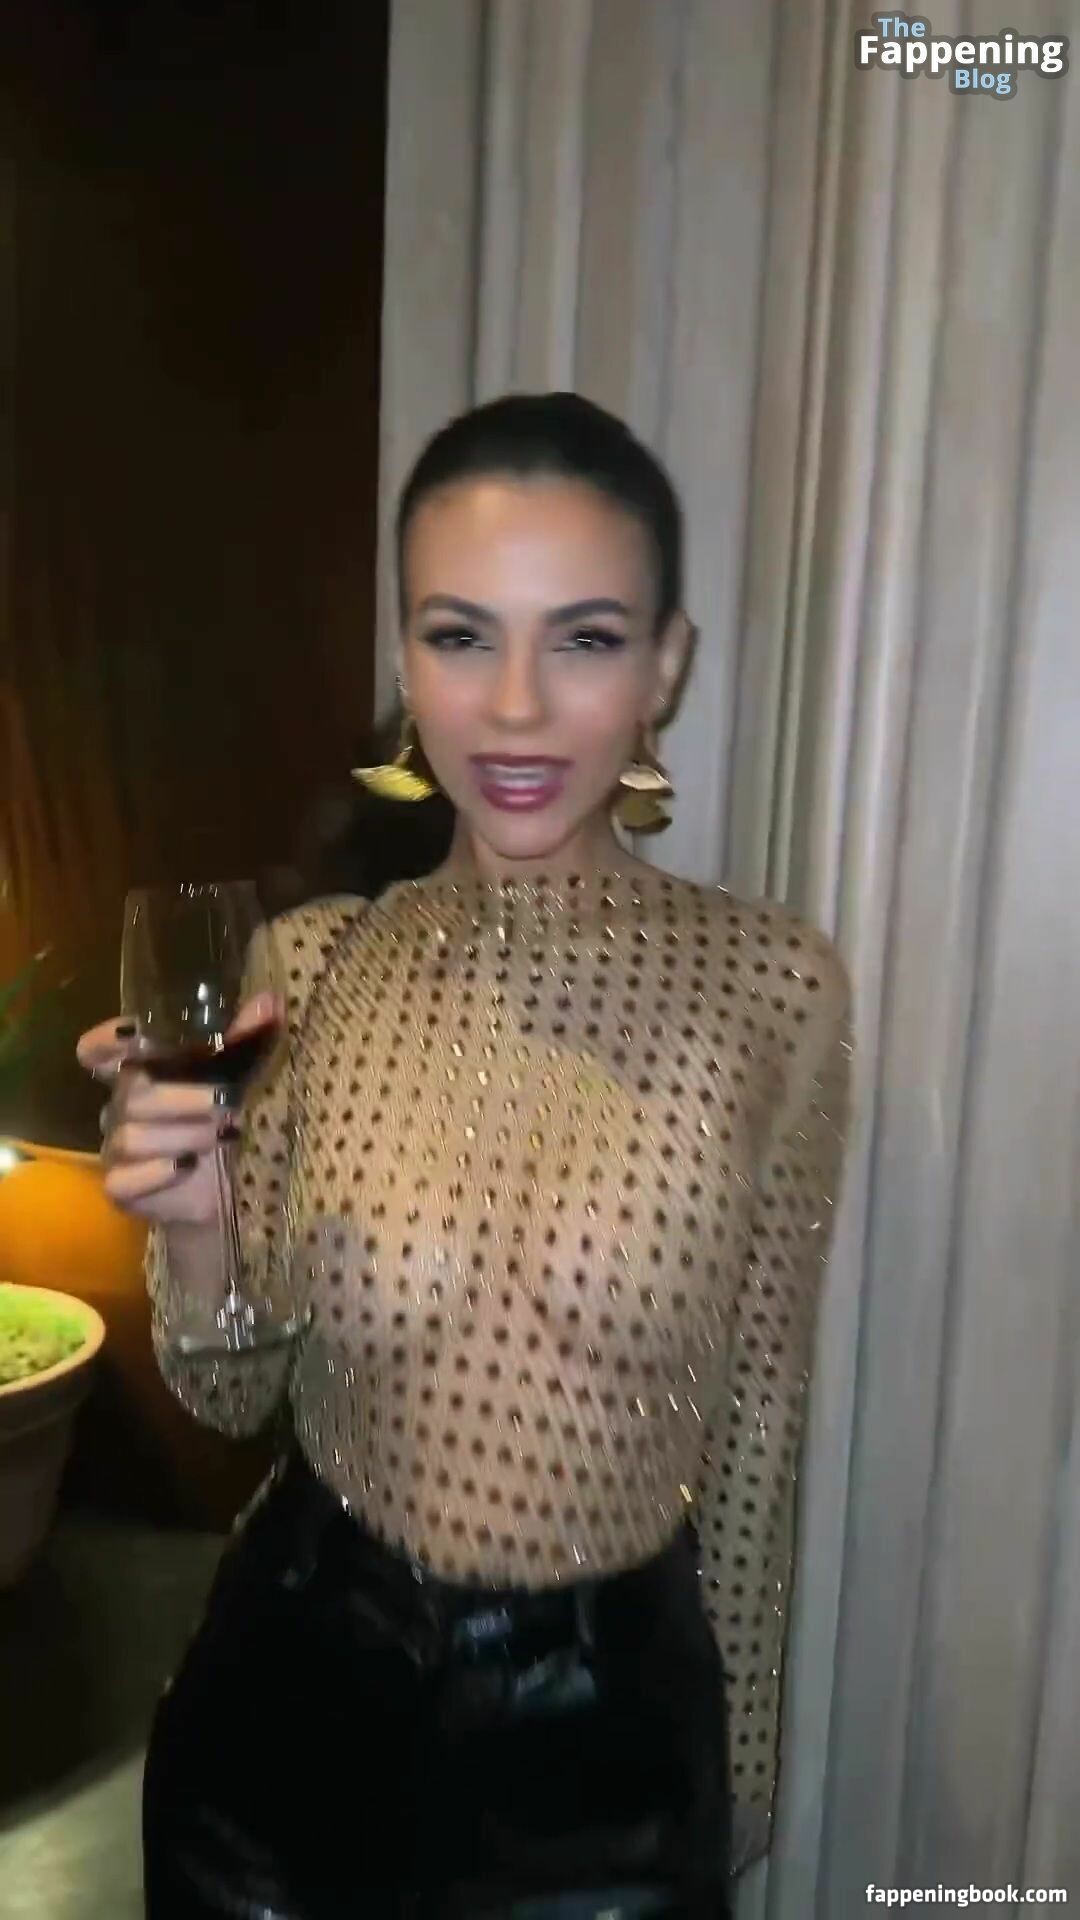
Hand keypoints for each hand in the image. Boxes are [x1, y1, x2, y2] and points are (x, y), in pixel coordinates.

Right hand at [76, 994, 278, 1226]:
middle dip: (182, 1097)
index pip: (96, 1052)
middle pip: (130, 1093)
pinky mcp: (120, 1189)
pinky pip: (122, 1180)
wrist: (220, 1190)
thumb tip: (271, 1001)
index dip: (105, 1040)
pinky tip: (186, 1166)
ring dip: (181, 1134)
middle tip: (227, 1102)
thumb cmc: (219, 1123)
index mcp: (138, 1074)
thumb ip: (244, 1041)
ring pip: (130, 1136)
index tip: (135, 1033)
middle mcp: (120, 1108)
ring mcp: (116, 1149)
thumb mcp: (235, 1080)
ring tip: (222, 1136)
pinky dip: (156, 1172)